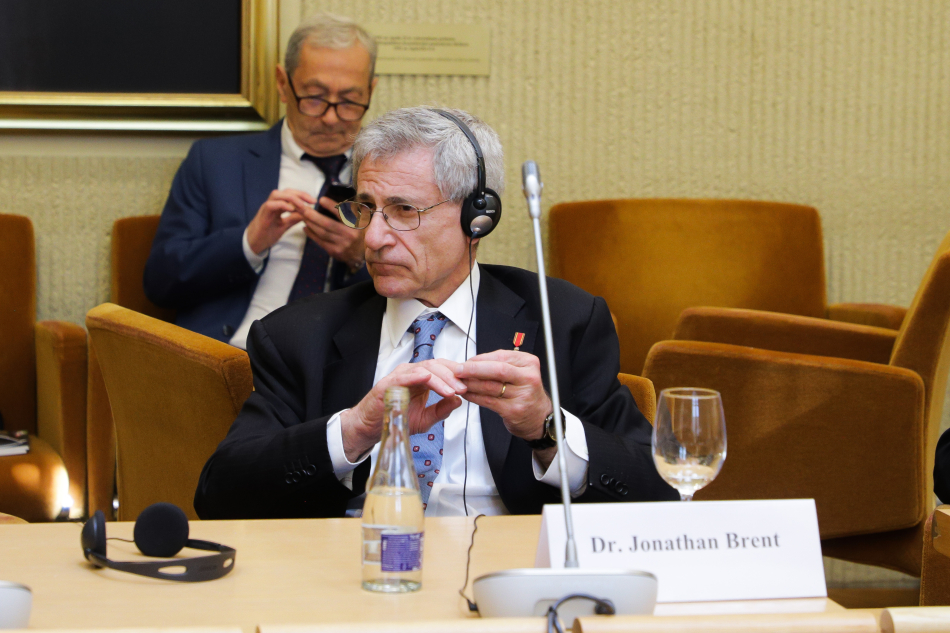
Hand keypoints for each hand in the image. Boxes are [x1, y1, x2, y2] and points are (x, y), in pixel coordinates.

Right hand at [245, 189, 313, 254]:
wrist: (254, 243)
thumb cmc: (267, 234)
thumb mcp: (284, 226)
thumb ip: (294, 218)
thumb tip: (307, 213)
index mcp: (278, 205)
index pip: (291, 194)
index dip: (303, 195)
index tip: (314, 201)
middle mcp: (272, 203)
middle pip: (286, 191)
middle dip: (300, 194)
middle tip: (312, 201)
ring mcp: (266, 208)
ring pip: (277, 194)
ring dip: (291, 198)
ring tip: (302, 206)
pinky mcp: (262, 214)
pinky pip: (271, 205)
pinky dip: (282, 205)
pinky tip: (291, 209)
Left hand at [300, 196, 365, 268]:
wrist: (361, 254)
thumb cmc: (358, 233)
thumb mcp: (360, 221)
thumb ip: (350, 211)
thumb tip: (334, 201)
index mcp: (356, 225)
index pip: (342, 214)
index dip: (331, 206)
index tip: (321, 199)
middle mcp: (350, 235)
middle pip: (327, 224)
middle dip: (313, 215)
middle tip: (303, 208)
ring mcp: (342, 245)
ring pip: (322, 233)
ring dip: (310, 224)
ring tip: (303, 216)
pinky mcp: (335, 252)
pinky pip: (320, 241)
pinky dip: (311, 234)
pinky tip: (306, 228)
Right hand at [340, 359, 466, 461]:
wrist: (372, 428)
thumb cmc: (395, 419)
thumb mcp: (425, 418)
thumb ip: (442, 410)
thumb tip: (458, 401)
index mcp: (422, 379)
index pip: (443, 369)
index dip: (457, 375)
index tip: (471, 385)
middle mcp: (412, 374)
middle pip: (437, 366)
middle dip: (452, 376)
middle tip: (464, 387)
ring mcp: (400, 376)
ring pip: (424, 368)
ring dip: (440, 378)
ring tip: (451, 390)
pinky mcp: (388, 383)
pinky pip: (404, 376)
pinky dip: (416, 376)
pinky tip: (427, 378)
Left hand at [455, 350, 552, 441]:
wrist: (539, 417)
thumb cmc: (525, 392)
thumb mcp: (520, 372)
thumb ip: (500, 364)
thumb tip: (472, 362)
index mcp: (529, 363)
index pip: (501, 357)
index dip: (480, 359)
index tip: (466, 361)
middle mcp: (528, 378)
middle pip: (497, 370)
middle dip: (473, 369)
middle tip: (458, 370)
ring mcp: (522, 395)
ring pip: (490, 386)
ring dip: (470, 384)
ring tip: (459, 382)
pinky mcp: (513, 410)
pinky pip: (488, 401)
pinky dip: (474, 397)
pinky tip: (466, 394)